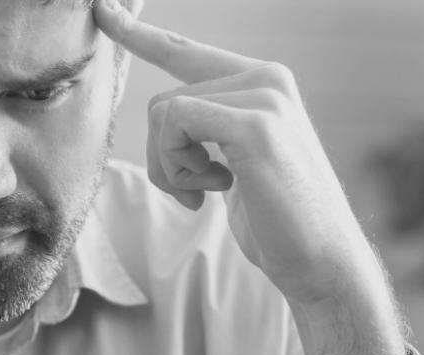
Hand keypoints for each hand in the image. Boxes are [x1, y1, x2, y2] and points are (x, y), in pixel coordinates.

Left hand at [96, 0, 412, 354]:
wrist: (321, 260)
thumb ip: (210, 129)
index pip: (186, 52)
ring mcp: (265, 97)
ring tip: (207, 191)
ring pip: (165, 114)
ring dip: (171, 166)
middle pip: (163, 100)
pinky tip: (216, 187)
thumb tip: (166, 117)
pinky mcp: (255, 123)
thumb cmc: (277, 220)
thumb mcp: (237, 162)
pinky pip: (176, 123)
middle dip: (164, 156)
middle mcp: (267, 77)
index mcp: (263, 82)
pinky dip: (180, 165)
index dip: (140, 34)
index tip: (102, 10)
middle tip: (195, 191)